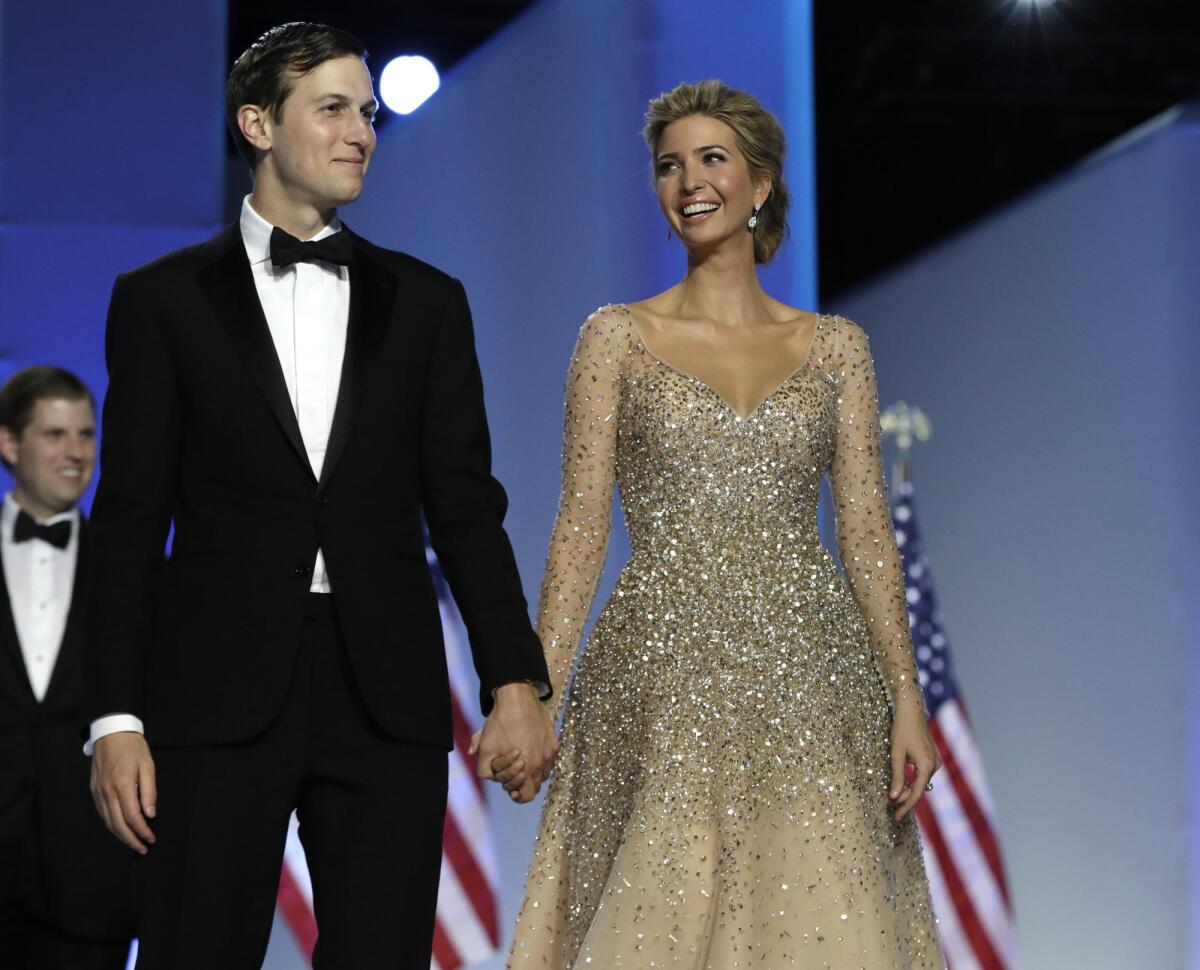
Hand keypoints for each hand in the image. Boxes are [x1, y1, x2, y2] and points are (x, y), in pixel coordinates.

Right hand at [91, 732, 156, 852]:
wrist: (111, 733)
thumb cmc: (133, 747)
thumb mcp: (148, 765)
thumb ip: (149, 791)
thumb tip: (150, 814)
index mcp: (123, 785)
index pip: (133, 816)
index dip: (142, 831)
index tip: (151, 838)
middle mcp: (107, 791)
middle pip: (118, 824)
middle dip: (131, 839)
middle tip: (142, 848)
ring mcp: (98, 792)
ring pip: (108, 821)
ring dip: (120, 835)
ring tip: (133, 842)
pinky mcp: (94, 791)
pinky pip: (102, 813)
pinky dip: (111, 824)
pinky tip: (120, 828)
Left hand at [474, 683, 558, 803]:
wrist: (518, 698)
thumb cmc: (501, 722)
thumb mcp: (486, 746)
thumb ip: (484, 767)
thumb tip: (486, 774)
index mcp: (526, 767)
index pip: (526, 796)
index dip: (516, 794)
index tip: (512, 790)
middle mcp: (541, 763)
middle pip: (535, 789)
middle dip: (523, 785)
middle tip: (515, 776)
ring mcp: (549, 753)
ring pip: (543, 776)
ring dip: (533, 774)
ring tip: (523, 764)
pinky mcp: (554, 743)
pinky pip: (549, 762)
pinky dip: (541, 762)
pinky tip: (531, 752)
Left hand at [888, 703, 939, 820]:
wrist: (911, 711)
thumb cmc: (902, 730)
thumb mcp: (896, 754)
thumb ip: (897, 776)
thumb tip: (894, 797)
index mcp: (927, 767)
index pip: (916, 794)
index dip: (906, 807)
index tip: (896, 816)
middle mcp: (934, 766)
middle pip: (919, 789)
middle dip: (905, 799)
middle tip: (890, 806)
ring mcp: (934, 761)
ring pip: (920, 782)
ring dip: (908, 790)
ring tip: (893, 796)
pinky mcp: (931, 757)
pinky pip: (922, 775)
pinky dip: (912, 781)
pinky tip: (902, 784)